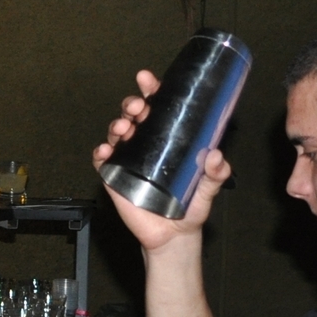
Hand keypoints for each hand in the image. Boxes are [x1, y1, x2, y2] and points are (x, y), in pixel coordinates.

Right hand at [90, 71, 232, 252]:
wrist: (173, 237)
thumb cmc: (190, 208)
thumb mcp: (208, 189)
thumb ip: (215, 174)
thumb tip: (215, 156)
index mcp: (168, 139)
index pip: (159, 108)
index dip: (152, 90)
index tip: (149, 79)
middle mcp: (146, 144)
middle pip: (134, 115)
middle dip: (132, 104)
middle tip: (139, 106)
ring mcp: (128, 160)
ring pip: (117, 132)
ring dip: (117, 125)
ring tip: (124, 127)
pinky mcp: (114, 177)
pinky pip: (102, 161)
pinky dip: (101, 152)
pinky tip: (105, 150)